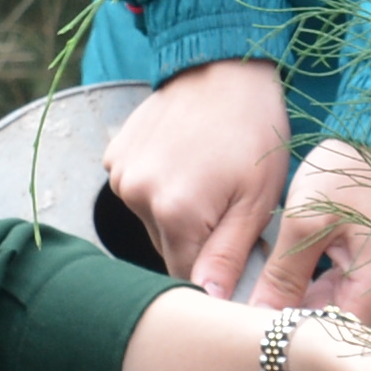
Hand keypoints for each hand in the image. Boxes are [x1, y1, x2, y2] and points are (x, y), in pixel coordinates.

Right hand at [107, 60, 295, 297]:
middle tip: (227, 203)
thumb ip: (229, 256)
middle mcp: (136, 195)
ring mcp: (120, 174)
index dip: (214, 270)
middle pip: (167, 249)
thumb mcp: (257, 199)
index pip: (186, 275)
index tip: (236, 249)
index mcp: (174, 211)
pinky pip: (138, 192)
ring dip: (176, 213)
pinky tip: (185, 160)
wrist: (225, 68)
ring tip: (207, 176)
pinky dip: (159, 187)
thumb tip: (209, 302)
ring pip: (151, 222)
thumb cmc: (254, 132)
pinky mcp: (113, 156)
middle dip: (197, 239)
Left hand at [264, 136, 370, 320]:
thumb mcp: (306, 221)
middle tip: (247, 311)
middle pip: (334, 324)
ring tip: (262, 291)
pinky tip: (287, 277)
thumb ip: (282, 276)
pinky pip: (347, 288)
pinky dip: (317, 284)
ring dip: (302, 300)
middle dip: (292, 317)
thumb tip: (257, 320)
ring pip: (337, 306)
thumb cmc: (351, 172)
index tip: (251, 331)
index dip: (289, 336)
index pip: (330, 337)